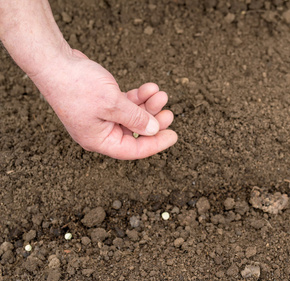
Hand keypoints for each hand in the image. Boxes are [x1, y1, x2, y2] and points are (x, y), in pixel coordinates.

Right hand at [33, 50, 177, 159]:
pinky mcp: (103, 102)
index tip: (174, 136)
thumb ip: (135, 118)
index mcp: (99, 140)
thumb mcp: (112, 103)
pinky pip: (126, 103)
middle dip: (154, 122)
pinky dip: (138, 96)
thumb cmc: (77, 85)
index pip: (132, 149)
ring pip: (132, 116)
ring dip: (148, 105)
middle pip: (135, 132)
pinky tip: (149, 87)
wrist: (55, 62)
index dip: (155, 144)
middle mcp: (100, 131)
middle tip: (170, 113)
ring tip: (160, 93)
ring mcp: (101, 116)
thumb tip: (154, 129)